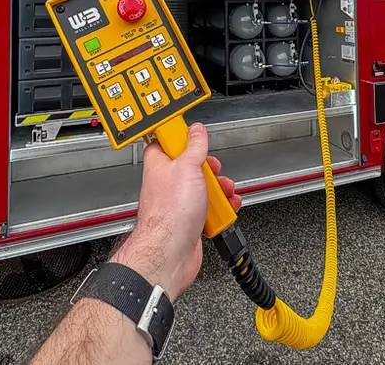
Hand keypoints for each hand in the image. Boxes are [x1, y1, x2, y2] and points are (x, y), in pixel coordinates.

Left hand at [111, 122, 240, 300]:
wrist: (171, 253)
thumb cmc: (169, 213)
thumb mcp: (188, 167)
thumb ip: (194, 146)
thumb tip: (196, 130)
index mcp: (160, 164)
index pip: (170, 143)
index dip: (185, 139)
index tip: (197, 138)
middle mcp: (168, 183)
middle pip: (194, 166)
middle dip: (211, 170)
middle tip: (212, 172)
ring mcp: (179, 203)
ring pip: (205, 188)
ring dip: (220, 190)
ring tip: (223, 193)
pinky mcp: (190, 220)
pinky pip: (210, 209)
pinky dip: (220, 210)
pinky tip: (224, 209)